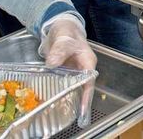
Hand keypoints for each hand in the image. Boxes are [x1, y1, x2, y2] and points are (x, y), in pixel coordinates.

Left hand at [40, 13, 97, 127]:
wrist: (60, 27)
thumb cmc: (66, 31)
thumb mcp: (63, 38)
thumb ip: (59, 50)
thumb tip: (53, 63)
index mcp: (87, 61)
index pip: (89, 81)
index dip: (87, 95)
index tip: (84, 107)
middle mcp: (83, 68)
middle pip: (83, 87)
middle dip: (79, 101)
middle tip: (74, 115)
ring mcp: (74, 71)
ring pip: (73, 87)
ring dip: (69, 97)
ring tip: (65, 111)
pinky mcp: (65, 72)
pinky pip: (64, 83)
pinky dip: (60, 91)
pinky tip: (54, 99)